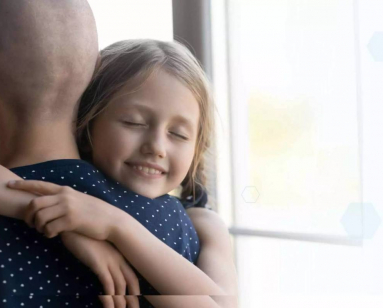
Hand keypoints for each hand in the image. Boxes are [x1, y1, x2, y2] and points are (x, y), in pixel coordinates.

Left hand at [7, 180, 122, 239]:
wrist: (112, 220)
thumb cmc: (96, 212)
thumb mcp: (80, 199)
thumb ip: (65, 198)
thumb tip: (50, 202)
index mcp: (65, 190)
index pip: (39, 185)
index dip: (22, 185)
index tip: (9, 185)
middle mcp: (64, 196)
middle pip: (34, 203)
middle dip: (27, 215)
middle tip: (30, 224)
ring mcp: (67, 208)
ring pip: (39, 217)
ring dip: (37, 227)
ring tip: (43, 231)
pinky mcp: (70, 221)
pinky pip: (49, 229)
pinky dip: (47, 234)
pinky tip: (53, 235)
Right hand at [60, 232, 139, 307]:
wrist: (74, 223)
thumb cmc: (84, 236)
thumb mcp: (97, 249)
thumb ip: (103, 259)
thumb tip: (104, 272)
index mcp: (120, 255)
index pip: (134, 276)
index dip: (137, 290)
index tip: (137, 301)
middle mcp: (118, 258)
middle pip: (132, 283)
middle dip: (133, 299)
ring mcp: (109, 260)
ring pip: (120, 287)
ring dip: (120, 303)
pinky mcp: (98, 263)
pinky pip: (108, 283)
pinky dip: (109, 297)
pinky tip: (107, 305)